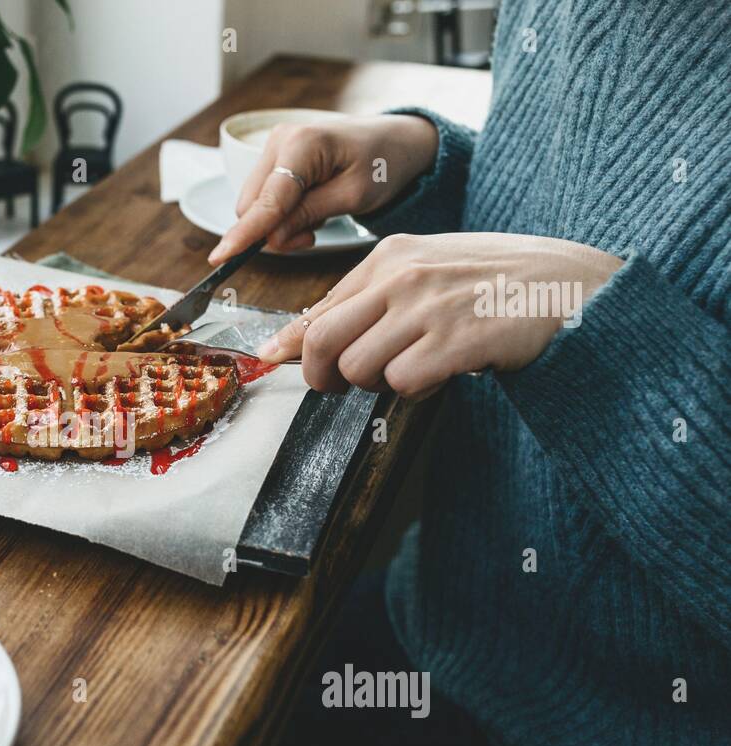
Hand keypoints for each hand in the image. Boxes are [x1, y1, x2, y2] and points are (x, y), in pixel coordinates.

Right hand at [208, 114, 438, 262]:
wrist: (395, 141)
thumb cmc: (383, 164)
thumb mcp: (353, 196)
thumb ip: (309, 215)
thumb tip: (272, 238)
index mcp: (302, 144)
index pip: (267, 200)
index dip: (245, 233)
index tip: (220, 257)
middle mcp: (280, 140)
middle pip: (251, 206)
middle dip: (274, 232)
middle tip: (312, 237)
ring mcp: (274, 146)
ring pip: (254, 205)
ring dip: (279, 225)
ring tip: (317, 220)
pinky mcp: (275, 157)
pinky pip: (263, 198)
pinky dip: (281, 214)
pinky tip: (309, 208)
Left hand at [259, 233, 623, 398]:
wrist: (570, 285)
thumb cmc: (495, 283)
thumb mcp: (428, 272)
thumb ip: (372, 299)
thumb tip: (307, 336)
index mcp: (391, 257)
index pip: (320, 308)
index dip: (293, 343)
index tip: (271, 358)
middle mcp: (404, 277)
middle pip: (324, 341)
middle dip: (321, 377)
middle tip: (338, 389)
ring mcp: (429, 308)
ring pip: (359, 368)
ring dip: (378, 384)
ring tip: (412, 370)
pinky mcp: (456, 340)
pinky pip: (403, 384)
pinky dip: (415, 392)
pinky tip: (441, 375)